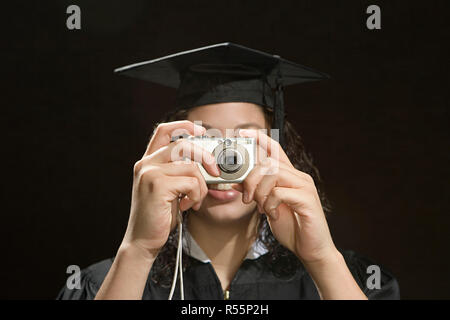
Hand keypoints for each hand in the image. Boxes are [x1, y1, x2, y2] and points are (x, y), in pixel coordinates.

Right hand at [121, 121, 219, 257]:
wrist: (142, 241)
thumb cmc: (159, 215)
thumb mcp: (169, 188)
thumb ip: (179, 172)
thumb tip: (207, 161)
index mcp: (148, 162)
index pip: (164, 130)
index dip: (184, 125)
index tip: (202, 131)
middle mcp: (146, 164)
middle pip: (184, 144)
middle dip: (205, 156)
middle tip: (215, 171)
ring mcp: (150, 173)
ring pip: (191, 166)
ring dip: (201, 186)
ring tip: (194, 200)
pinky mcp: (157, 185)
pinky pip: (191, 182)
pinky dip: (196, 196)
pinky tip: (186, 206)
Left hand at [236, 129, 337, 264]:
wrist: (311, 249)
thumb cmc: (292, 227)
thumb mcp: (268, 206)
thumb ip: (257, 192)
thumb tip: (237, 182)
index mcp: (290, 177)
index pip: (275, 149)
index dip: (260, 138)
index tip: (243, 131)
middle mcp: (299, 177)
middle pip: (269, 162)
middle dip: (251, 178)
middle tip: (246, 197)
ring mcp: (305, 187)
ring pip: (274, 174)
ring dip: (260, 192)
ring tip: (262, 208)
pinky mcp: (307, 200)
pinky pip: (280, 192)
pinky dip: (271, 204)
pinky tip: (274, 215)